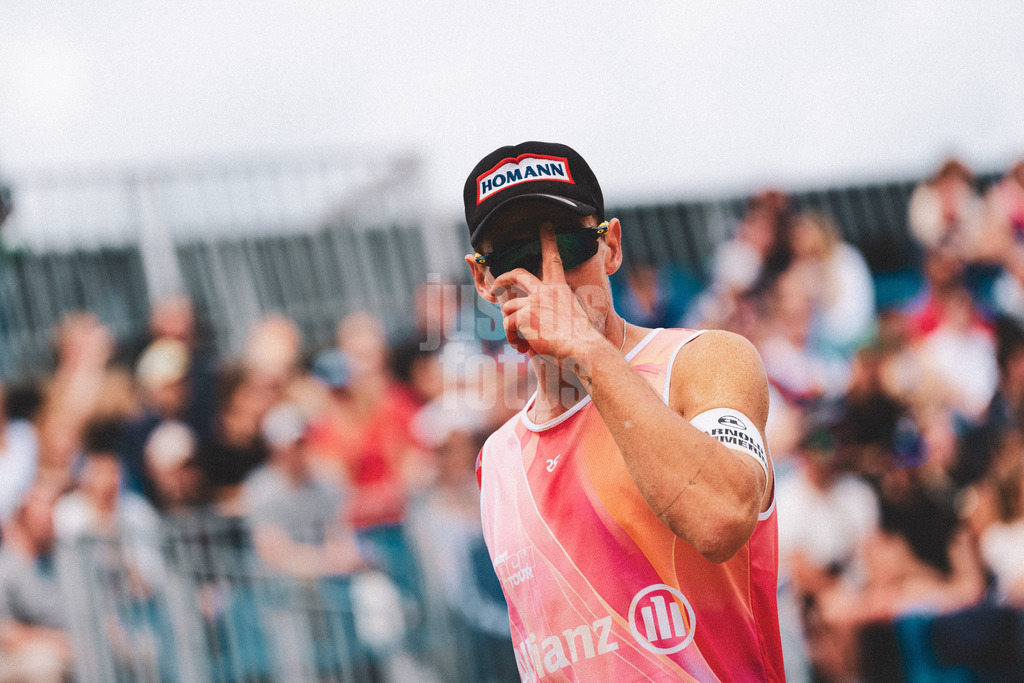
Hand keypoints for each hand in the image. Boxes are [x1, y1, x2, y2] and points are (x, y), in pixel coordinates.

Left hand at [490, 223, 601, 362]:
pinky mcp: (523, 316)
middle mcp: (545, 290)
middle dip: (502, 279)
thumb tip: (542, 316)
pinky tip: (522, 348)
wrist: (582, 347)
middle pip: (517, 275)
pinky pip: (507, 325)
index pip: (553, 258)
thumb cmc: (580, 336)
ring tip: (521, 342)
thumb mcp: (572, 313)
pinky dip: (512, 338)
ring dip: (511, 326)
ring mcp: (533, 302)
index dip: (548, 240)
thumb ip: (556, 308)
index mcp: (559, 287)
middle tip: (495, 285)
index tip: (545, 225)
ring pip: (508, 308)